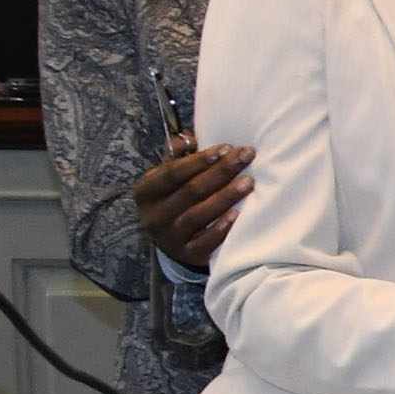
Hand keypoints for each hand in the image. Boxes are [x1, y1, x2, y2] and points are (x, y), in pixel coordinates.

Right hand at [132, 136, 252, 271]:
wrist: (173, 239)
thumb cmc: (176, 197)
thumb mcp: (170, 175)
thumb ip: (178, 155)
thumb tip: (187, 139)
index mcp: (145, 192)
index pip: (172, 173)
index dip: (200, 160)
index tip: (227, 147)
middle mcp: (153, 216)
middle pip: (190, 191)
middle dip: (221, 172)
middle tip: (246, 156)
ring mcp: (169, 238)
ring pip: (198, 215)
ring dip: (225, 197)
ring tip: (249, 182)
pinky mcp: (187, 254)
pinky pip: (205, 242)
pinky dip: (221, 229)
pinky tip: (238, 215)